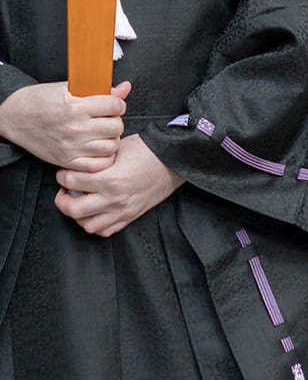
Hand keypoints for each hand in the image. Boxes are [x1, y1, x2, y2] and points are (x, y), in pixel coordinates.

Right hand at [0, 80, 130, 171]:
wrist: (13, 117)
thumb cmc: (39, 101)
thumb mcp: (67, 89)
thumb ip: (99, 90)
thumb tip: (125, 88)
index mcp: (75, 106)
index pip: (114, 106)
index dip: (117, 104)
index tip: (113, 106)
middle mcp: (75, 128)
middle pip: (116, 126)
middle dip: (115, 121)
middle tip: (106, 119)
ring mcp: (73, 147)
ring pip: (112, 146)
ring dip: (111, 139)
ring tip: (102, 134)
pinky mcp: (68, 161)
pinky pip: (100, 164)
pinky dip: (104, 157)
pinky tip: (98, 148)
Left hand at [54, 134, 184, 236]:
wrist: (172, 162)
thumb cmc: (148, 152)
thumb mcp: (117, 149)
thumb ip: (96, 160)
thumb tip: (78, 164)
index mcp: (110, 178)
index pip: (70, 181)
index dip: (63, 174)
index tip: (65, 172)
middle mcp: (114, 198)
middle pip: (73, 209)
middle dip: (62, 200)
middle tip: (65, 191)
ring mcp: (123, 210)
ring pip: (88, 225)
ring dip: (79, 216)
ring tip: (80, 203)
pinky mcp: (130, 216)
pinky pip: (106, 230)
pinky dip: (96, 224)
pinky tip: (96, 212)